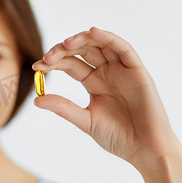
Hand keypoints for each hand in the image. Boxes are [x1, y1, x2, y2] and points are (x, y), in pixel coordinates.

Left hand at [32, 27, 180, 166]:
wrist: (145, 150)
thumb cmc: (117, 137)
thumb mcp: (85, 120)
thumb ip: (63, 108)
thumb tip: (36, 99)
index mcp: (93, 82)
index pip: (69, 64)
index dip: (53, 63)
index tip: (37, 66)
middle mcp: (106, 72)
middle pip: (81, 51)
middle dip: (62, 51)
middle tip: (47, 58)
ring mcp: (121, 70)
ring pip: (100, 45)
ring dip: (82, 40)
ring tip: (65, 44)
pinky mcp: (137, 71)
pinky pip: (123, 49)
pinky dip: (108, 38)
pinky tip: (93, 33)